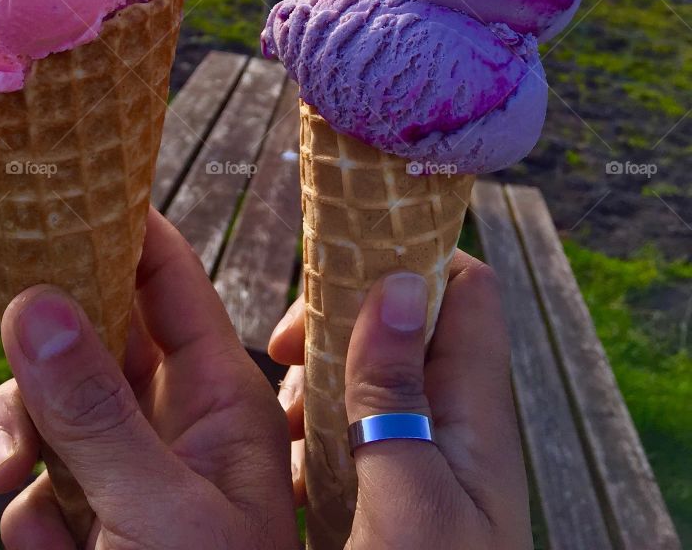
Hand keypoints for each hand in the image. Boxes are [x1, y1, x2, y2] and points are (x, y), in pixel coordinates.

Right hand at [0, 207, 298, 549]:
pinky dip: (29, 511)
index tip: (33, 202)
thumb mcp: (157, 516)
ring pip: (54, 407)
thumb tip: (37, 302)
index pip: (166, 277)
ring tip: (12, 484)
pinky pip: (41, 485)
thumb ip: (97, 414)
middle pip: (93, 331)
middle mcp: (176, 423)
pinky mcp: (94, 526)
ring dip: (18, 435)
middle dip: (31, 317)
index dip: (106, 227)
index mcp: (220, 397)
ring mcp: (132, 475)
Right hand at [268, 251, 532, 549]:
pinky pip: (353, 438)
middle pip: (403, 327)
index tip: (332, 275)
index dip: (406, 259)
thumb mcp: (409, 496)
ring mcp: (428, 463)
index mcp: (477, 414)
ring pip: (369, 381)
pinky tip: (288, 472)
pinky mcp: (397, 500)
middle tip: (284, 357)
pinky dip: (312, 441)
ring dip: (316, 388)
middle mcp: (457, 428)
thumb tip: (401, 280)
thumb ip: (399, 393)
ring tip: (283, 428)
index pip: (465, 289)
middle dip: (336, 327)